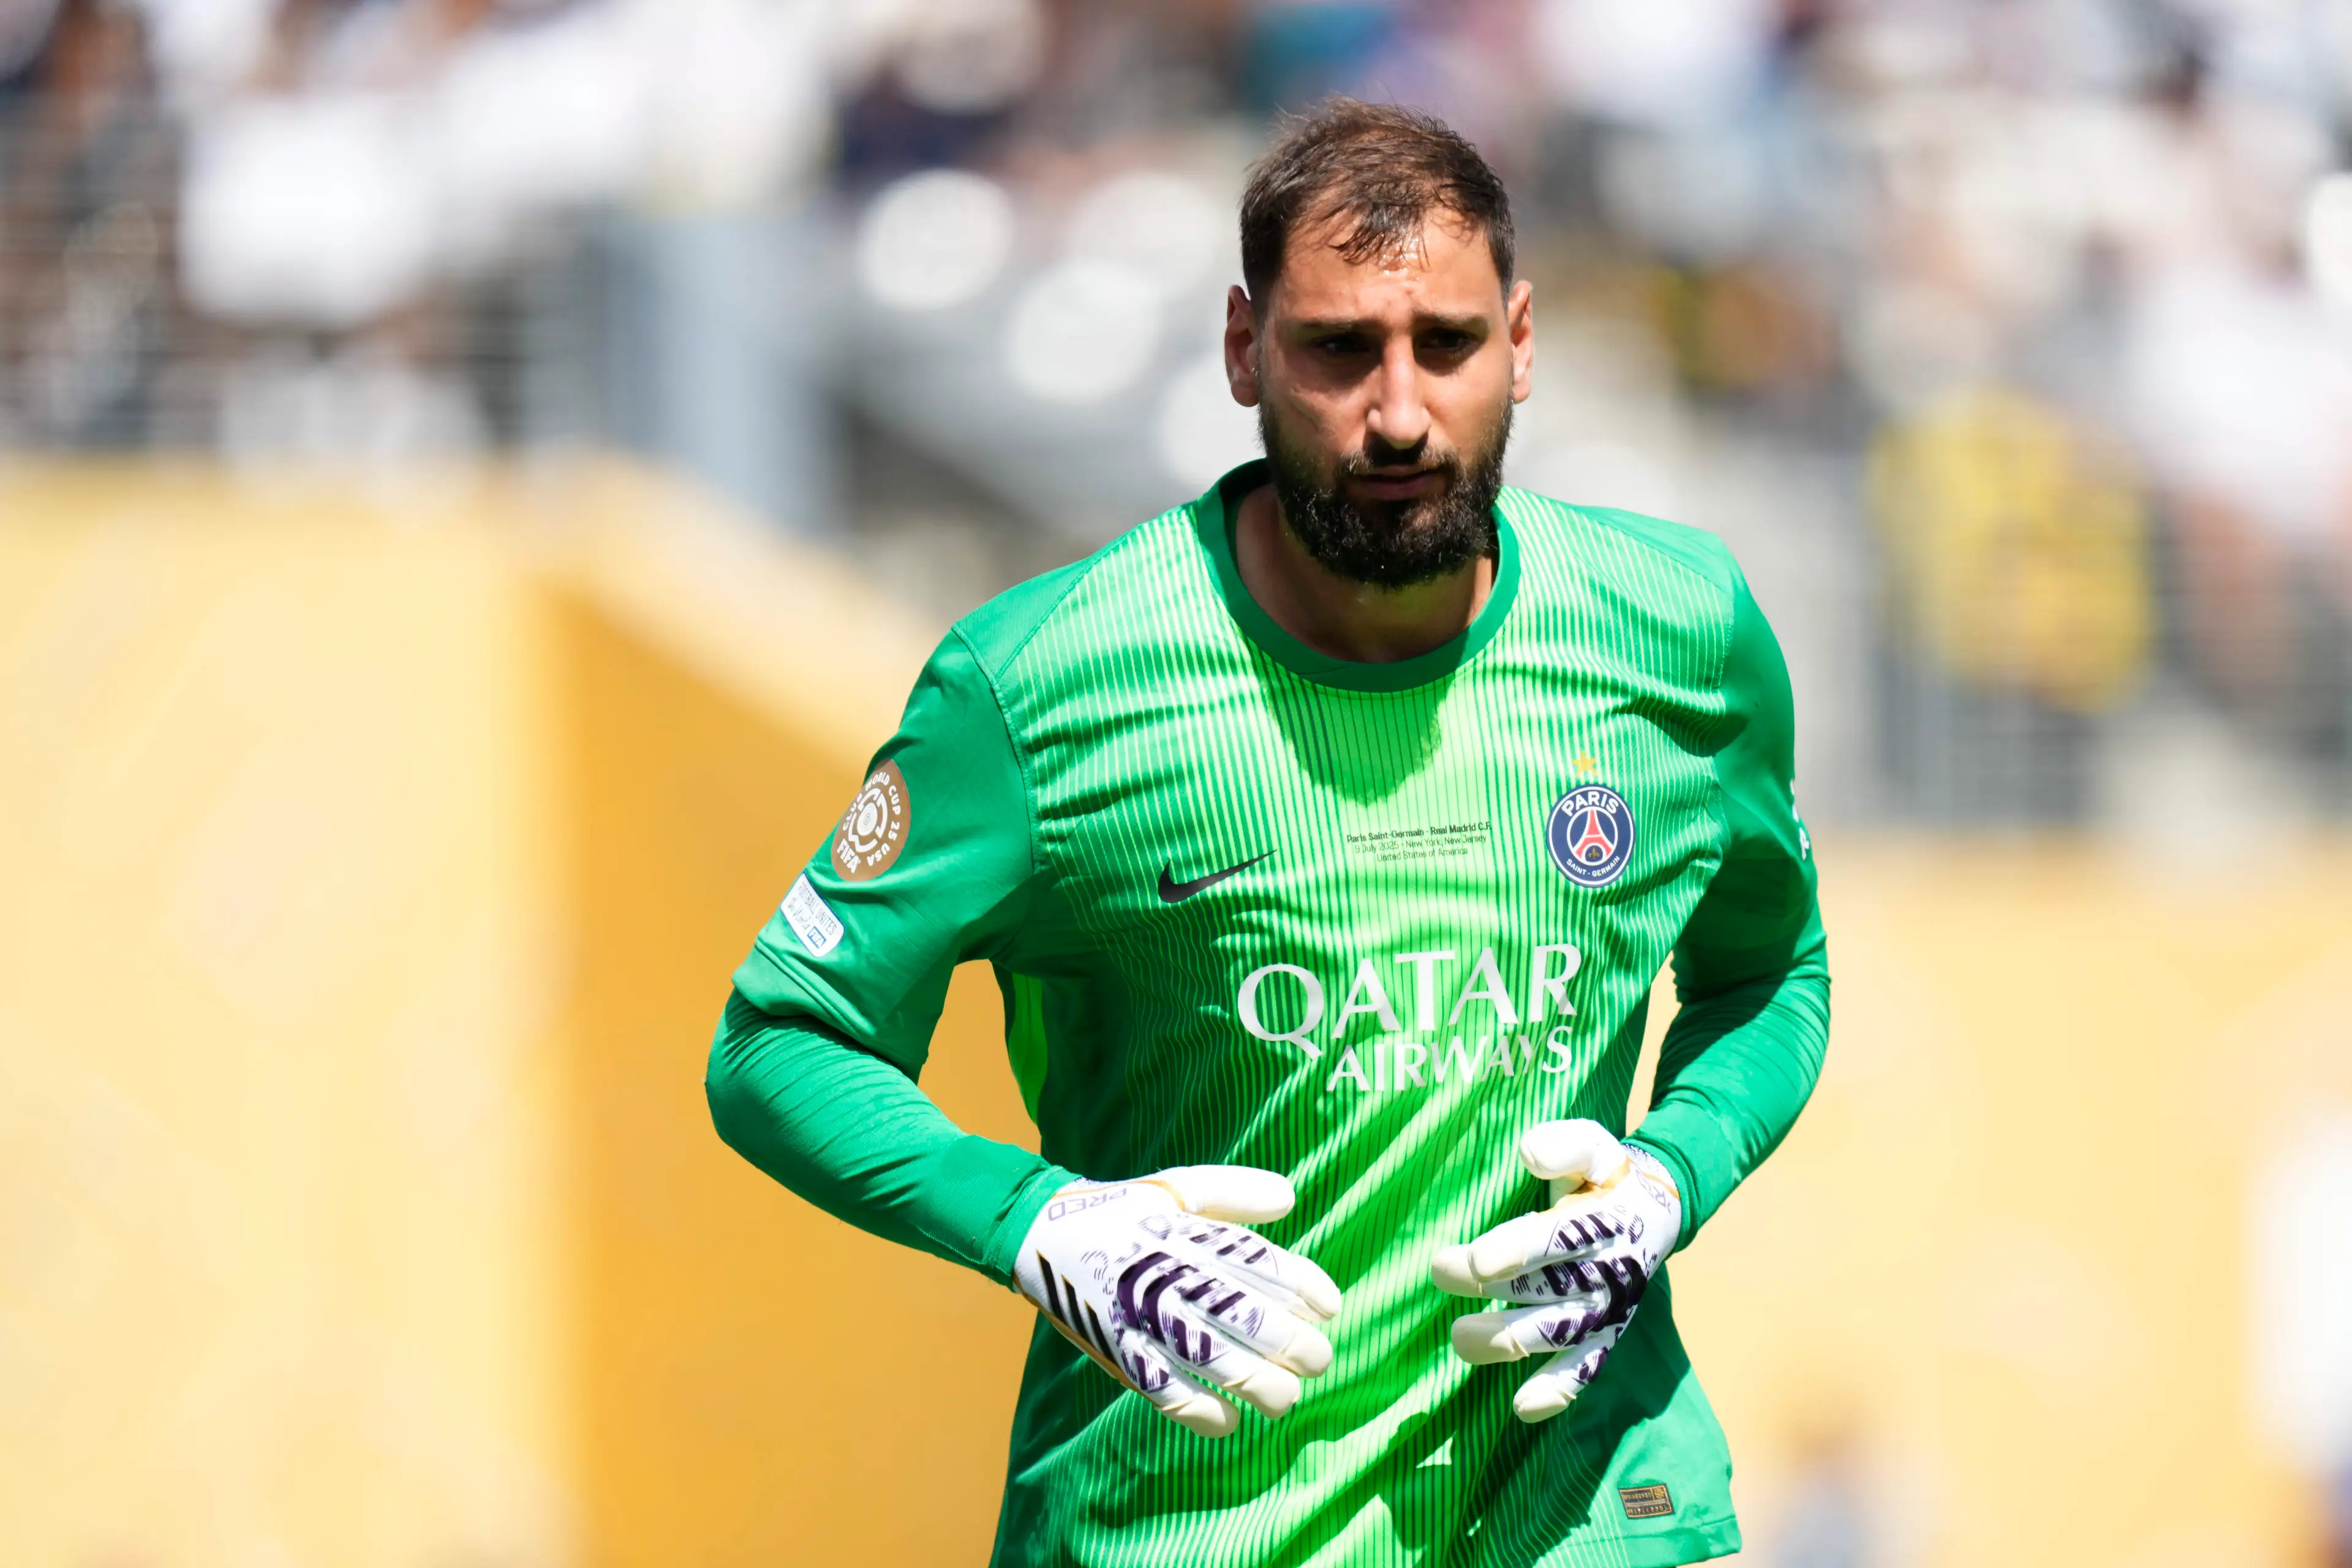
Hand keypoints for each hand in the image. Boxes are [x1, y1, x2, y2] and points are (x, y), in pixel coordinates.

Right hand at [1013, 1166, 1342, 1438]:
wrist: (1037, 1232)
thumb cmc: (1120, 1209)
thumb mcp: (1175, 1189)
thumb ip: (1233, 1192)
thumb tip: (1290, 1199)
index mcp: (1188, 1232)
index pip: (1261, 1263)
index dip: (1305, 1288)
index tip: (1330, 1308)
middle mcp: (1169, 1274)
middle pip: (1247, 1317)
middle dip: (1294, 1345)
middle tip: (1318, 1360)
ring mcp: (1142, 1316)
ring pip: (1215, 1360)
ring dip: (1260, 1386)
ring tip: (1286, 1398)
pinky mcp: (1117, 1351)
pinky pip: (1164, 1392)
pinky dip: (1201, 1413)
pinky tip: (1228, 1421)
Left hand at [1431, 1120, 1680, 1423]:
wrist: (1658, 1207)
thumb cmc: (1606, 1173)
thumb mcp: (1593, 1143)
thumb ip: (1564, 1145)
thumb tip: (1530, 1151)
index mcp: (1601, 1221)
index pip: (1554, 1241)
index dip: (1513, 1252)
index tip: (1473, 1264)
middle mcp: (1606, 1271)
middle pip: (1545, 1291)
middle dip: (1492, 1291)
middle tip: (1442, 1272)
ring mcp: (1607, 1309)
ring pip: (1556, 1335)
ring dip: (1507, 1342)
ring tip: (1460, 1337)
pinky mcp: (1607, 1336)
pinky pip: (1586, 1369)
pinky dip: (1558, 1391)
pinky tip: (1522, 1408)